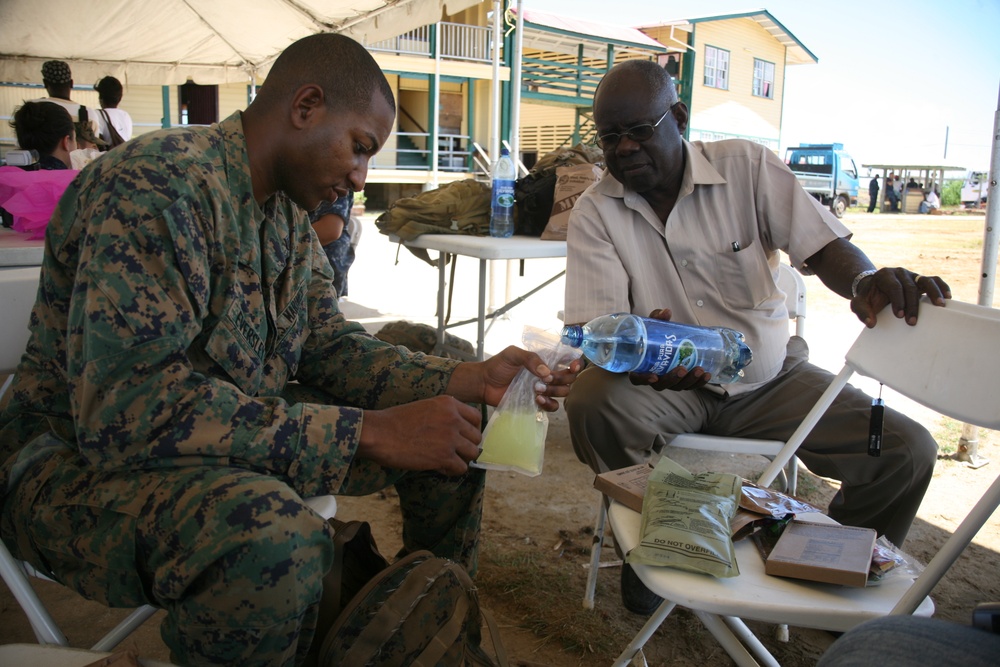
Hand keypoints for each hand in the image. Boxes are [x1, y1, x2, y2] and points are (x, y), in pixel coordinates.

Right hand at [358, 396, 483, 475]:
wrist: (378, 433)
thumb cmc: (395, 421)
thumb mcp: (425, 407)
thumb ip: (443, 414)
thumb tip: (457, 429)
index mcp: (448, 403)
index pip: (476, 417)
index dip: (471, 429)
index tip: (462, 437)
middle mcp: (453, 418)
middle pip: (476, 436)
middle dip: (466, 445)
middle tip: (453, 451)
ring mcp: (450, 437)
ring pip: (472, 453)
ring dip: (461, 459)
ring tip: (446, 460)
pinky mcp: (443, 456)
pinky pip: (461, 468)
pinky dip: (452, 470)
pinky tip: (439, 468)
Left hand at [478, 346, 581, 411]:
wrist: (484, 383)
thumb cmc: (498, 366)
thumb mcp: (513, 354)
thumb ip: (531, 358)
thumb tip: (546, 372)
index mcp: (544, 361)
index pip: (567, 361)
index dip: (575, 364)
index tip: (573, 366)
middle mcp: (547, 375)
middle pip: (568, 378)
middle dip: (562, 378)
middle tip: (547, 377)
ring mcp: (543, 390)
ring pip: (563, 392)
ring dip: (554, 390)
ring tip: (537, 388)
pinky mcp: (537, 404)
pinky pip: (553, 407)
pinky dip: (549, 404)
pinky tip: (537, 400)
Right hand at [627, 308, 711, 390]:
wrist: (659, 341)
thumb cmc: (650, 335)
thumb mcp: (651, 325)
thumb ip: (656, 318)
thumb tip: (667, 312)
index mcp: (639, 367)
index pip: (637, 379)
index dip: (644, 379)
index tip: (654, 376)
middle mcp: (652, 377)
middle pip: (661, 385)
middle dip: (674, 379)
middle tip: (683, 369)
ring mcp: (667, 380)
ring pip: (677, 386)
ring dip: (689, 381)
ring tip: (700, 370)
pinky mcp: (680, 380)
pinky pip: (688, 385)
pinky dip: (698, 382)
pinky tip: (707, 375)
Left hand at [851, 267, 950, 327]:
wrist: (874, 288)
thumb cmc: (868, 297)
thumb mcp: (859, 303)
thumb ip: (861, 312)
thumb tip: (870, 323)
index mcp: (884, 276)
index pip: (894, 287)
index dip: (898, 301)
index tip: (899, 315)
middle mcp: (899, 273)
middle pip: (910, 287)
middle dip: (912, 305)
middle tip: (912, 321)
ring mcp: (912, 275)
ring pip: (925, 280)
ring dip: (933, 293)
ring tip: (940, 305)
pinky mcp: (920, 280)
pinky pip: (934, 280)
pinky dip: (941, 287)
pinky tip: (947, 297)